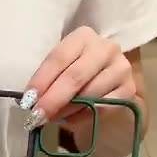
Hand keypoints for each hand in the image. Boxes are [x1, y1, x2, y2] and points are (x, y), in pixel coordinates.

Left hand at [19, 26, 135, 129]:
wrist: (106, 84)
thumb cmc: (74, 75)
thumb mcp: (60, 70)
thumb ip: (48, 80)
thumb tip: (31, 102)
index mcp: (83, 36)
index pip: (59, 57)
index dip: (41, 80)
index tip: (27, 100)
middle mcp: (106, 47)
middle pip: (75, 76)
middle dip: (52, 99)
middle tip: (36, 116)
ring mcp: (121, 68)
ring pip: (89, 95)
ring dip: (66, 110)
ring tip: (52, 118)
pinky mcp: (129, 89)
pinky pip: (101, 108)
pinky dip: (82, 117)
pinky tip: (70, 119)